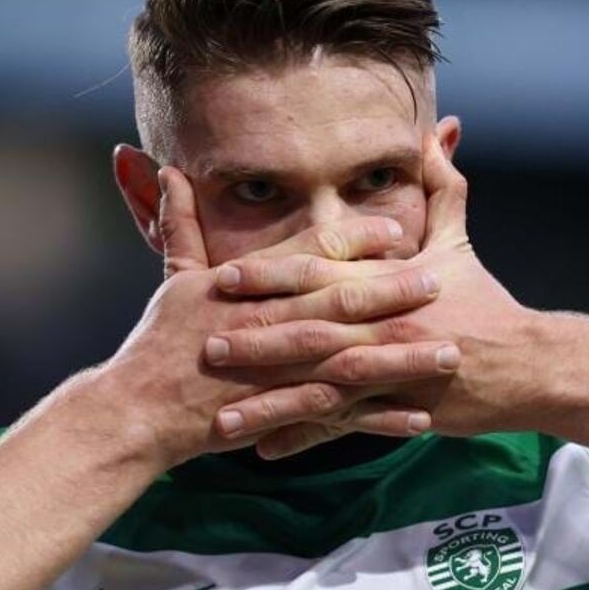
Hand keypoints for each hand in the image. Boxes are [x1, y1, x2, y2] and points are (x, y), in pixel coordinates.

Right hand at [96, 167, 462, 469]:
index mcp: (247, 287)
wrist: (139, 409)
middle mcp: (267, 325)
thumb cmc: (158, 342)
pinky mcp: (281, 414)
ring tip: (449, 352)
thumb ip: (181, 223)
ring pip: (350, 362)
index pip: (309, 254)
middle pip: (340, 304)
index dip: (355, 240)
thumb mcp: (173, 277)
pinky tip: (419, 418)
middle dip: (393, 294)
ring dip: (402, 358)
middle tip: (439, 283)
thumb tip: (169, 170)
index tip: (397, 229)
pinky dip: (380, 419)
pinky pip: (340, 418)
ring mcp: (276, 373)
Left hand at [203, 134, 536, 456]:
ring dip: (269, 399)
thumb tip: (433, 134)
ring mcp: (390, 372)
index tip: (223, 274)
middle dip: (254, 337)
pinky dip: (303, 438)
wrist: (528, 364)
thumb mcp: (460, 240)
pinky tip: (263, 449)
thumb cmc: (487, 302)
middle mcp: (384, 325)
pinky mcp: (398, 410)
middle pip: (310, 330)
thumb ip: (441, 186)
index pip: (321, 273)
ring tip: (220, 412)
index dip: (270, 273)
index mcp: (388, 282)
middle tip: (203, 342)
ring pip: (319, 386)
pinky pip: (343, 426)